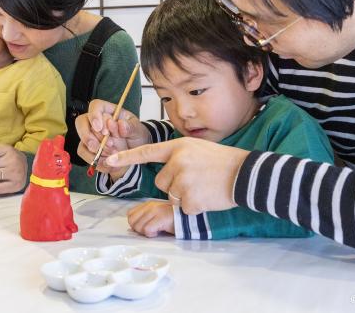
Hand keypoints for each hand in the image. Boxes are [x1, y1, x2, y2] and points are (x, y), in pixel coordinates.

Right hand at [75, 99, 149, 177]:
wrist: (135, 153)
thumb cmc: (135, 136)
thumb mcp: (138, 130)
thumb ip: (130, 127)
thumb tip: (120, 124)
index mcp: (109, 111)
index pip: (95, 106)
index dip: (95, 116)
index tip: (101, 129)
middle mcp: (96, 121)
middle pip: (82, 122)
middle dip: (92, 136)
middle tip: (108, 145)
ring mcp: (90, 135)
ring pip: (82, 140)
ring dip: (96, 150)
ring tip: (113, 153)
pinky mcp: (87, 148)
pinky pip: (83, 153)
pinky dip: (95, 160)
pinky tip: (108, 162)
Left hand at [106, 137, 246, 214]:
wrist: (245, 174)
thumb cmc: (222, 161)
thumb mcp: (197, 148)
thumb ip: (178, 156)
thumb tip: (166, 170)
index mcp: (178, 147)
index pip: (147, 151)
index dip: (126, 156)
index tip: (109, 159)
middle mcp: (177, 162)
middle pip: (161, 182)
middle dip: (174, 184)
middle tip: (196, 179)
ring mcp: (183, 180)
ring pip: (171, 196)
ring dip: (185, 196)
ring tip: (203, 186)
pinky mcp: (190, 199)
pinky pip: (183, 208)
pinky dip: (194, 206)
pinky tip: (207, 196)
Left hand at [127, 200, 174, 237]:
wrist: (189, 218)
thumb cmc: (173, 219)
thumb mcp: (157, 215)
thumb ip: (145, 217)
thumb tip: (134, 227)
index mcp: (148, 204)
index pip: (130, 214)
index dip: (135, 223)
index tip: (145, 227)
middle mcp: (150, 206)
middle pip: (132, 221)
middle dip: (139, 229)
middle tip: (150, 230)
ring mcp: (156, 211)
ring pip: (138, 226)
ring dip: (146, 232)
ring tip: (156, 230)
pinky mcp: (161, 218)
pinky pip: (147, 229)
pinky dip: (152, 234)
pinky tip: (159, 231)